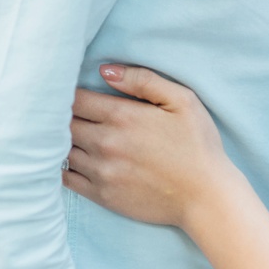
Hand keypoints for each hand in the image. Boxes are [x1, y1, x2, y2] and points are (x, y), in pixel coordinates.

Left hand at [64, 64, 237, 231]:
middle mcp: (105, 143)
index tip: (70, 91)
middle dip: (62, 115)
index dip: (67, 92)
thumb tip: (105, 71)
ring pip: (62, 149)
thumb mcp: (181, 101)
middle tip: (63, 111)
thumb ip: (142, 80)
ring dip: (61, 140)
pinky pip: (66, 178)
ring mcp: (101, 171)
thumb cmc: (197, 146)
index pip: (74, 98)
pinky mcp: (102, 195)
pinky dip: (62, 166)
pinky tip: (71, 159)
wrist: (206, 197)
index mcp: (122, 116)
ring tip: (66, 134)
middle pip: (63, 123)